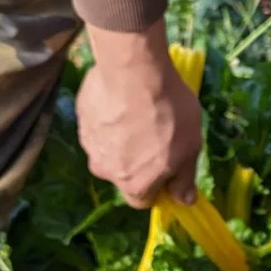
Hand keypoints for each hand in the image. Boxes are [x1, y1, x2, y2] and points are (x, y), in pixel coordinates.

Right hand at [78, 22, 203, 207]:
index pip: (142, 200)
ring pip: (108, 150)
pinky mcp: (80, 119)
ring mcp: (89, 145)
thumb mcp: (191, 148)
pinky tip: (122, 101)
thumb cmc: (169, 113)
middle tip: (154, 134)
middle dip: (137, 161)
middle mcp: (105, 172)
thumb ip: (184, 178)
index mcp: (134, 185)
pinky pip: (97, 127)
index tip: (166, 167)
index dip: (155, 186)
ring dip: (120, 140)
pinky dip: (109, 120)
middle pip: (123, 174)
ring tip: (137, 114)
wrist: (134, 70)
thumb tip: (183, 201)